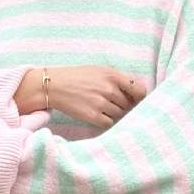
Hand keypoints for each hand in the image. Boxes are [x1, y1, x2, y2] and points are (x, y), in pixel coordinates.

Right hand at [15, 66, 145, 129]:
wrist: (54, 86)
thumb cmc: (77, 77)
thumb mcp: (98, 71)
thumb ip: (116, 80)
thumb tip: (134, 94)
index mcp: (112, 76)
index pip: (139, 90)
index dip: (139, 97)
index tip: (135, 100)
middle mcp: (109, 89)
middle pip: (128, 104)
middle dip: (123, 105)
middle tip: (111, 102)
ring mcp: (101, 103)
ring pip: (120, 114)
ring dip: (113, 113)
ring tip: (100, 107)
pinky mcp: (93, 116)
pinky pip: (109, 123)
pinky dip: (105, 121)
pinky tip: (96, 114)